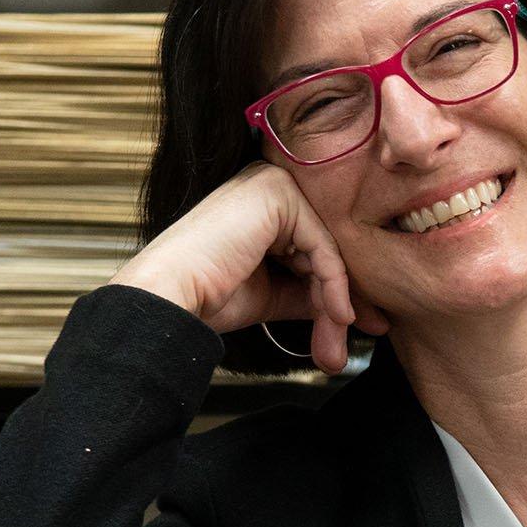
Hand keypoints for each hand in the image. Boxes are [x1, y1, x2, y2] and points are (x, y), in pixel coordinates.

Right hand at [107, 160, 390, 373]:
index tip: (354, 327)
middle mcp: (270, 185)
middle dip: (341, 300)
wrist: (170, 297)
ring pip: (329, 251)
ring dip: (337, 302)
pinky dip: (334, 285)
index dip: (339, 291)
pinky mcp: (276, 194)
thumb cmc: (209, 296)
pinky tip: (337, 315)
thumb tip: (351, 310)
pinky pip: (323, 247)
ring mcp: (272, 184)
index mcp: (265, 205)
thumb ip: (311, 292)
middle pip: (327, 249)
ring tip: (335, 342)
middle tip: (355, 339)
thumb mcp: (274, 294)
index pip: (318, 248)